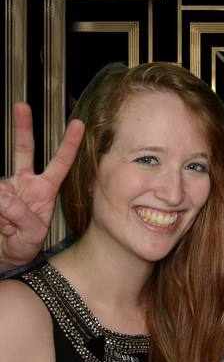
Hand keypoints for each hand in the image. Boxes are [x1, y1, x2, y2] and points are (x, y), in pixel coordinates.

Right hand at [0, 102, 83, 270]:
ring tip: (7, 230)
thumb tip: (4, 198)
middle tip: (22, 105)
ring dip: (4, 215)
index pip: (61, 164)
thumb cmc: (22, 245)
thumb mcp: (32, 236)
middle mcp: (25, 182)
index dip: (69, 145)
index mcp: (45, 190)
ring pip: (1, 191)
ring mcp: (5, 186)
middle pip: (25, 149)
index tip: (79, 124)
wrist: (1, 255)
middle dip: (23, 126)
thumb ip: (24, 218)